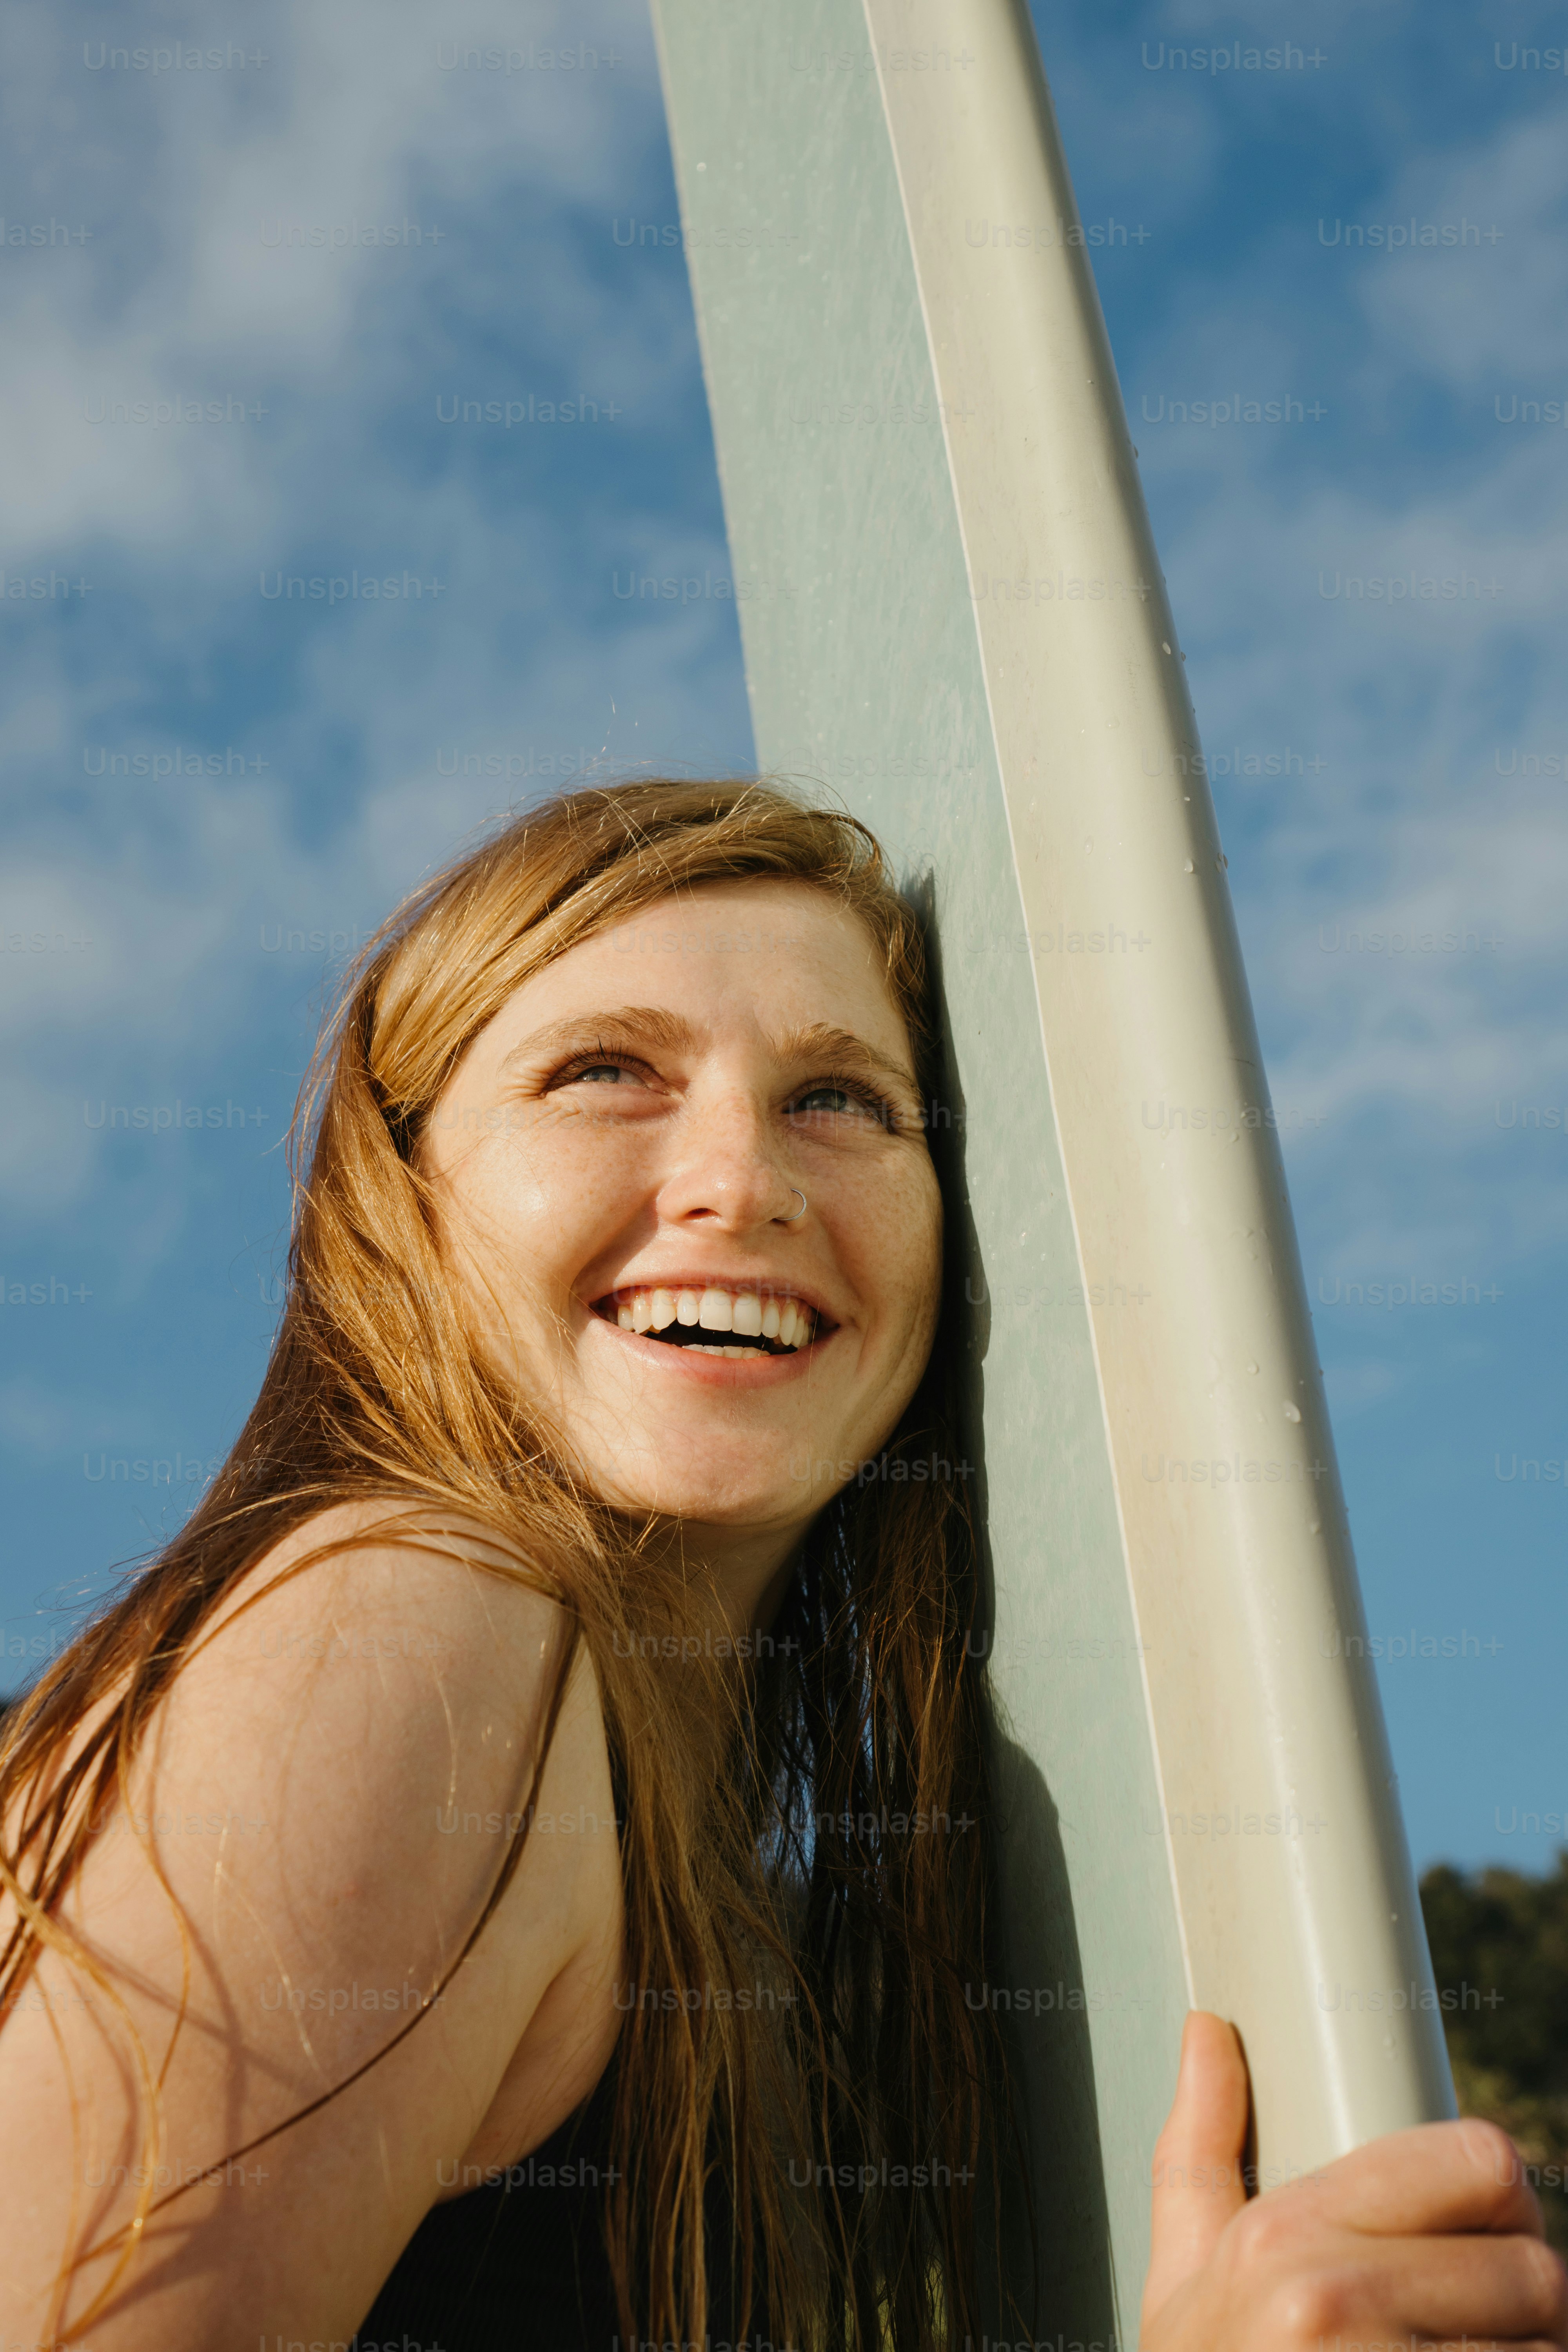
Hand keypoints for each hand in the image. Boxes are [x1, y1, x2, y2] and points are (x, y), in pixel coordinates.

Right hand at [1142, 2010, 1567, 2351]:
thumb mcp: (1185, 2286)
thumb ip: (1199, 2152)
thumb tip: (1208, 2031)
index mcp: (1281, 2242)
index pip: (1482, 2163)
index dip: (1498, 2202)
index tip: (1473, 2242)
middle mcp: (1334, 2304)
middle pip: (1537, 2267)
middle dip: (1523, 2309)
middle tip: (1467, 2336)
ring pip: (1555, 2348)